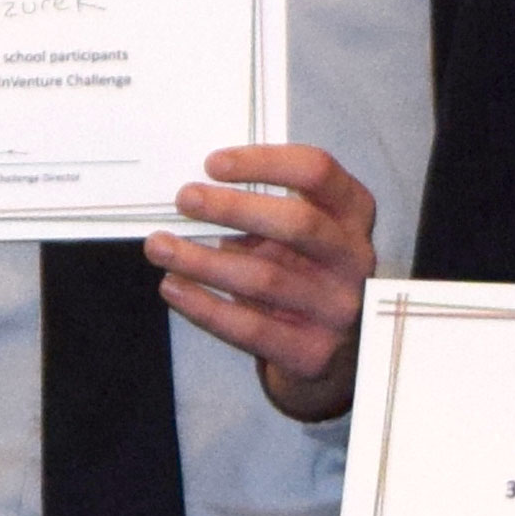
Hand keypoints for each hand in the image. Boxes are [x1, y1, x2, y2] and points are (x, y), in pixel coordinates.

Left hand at [148, 145, 375, 421]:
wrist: (337, 352)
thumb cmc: (306, 273)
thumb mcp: (299, 233)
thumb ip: (264, 209)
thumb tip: (197, 196)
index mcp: (352, 213)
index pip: (317, 172)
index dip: (264, 162)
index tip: (213, 163)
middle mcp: (354, 258)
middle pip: (297, 223)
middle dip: (232, 208)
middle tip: (184, 199)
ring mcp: (338, 308)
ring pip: (265, 278)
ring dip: (203, 260)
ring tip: (160, 246)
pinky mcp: (313, 352)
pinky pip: (251, 328)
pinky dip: (204, 306)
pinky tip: (174, 288)